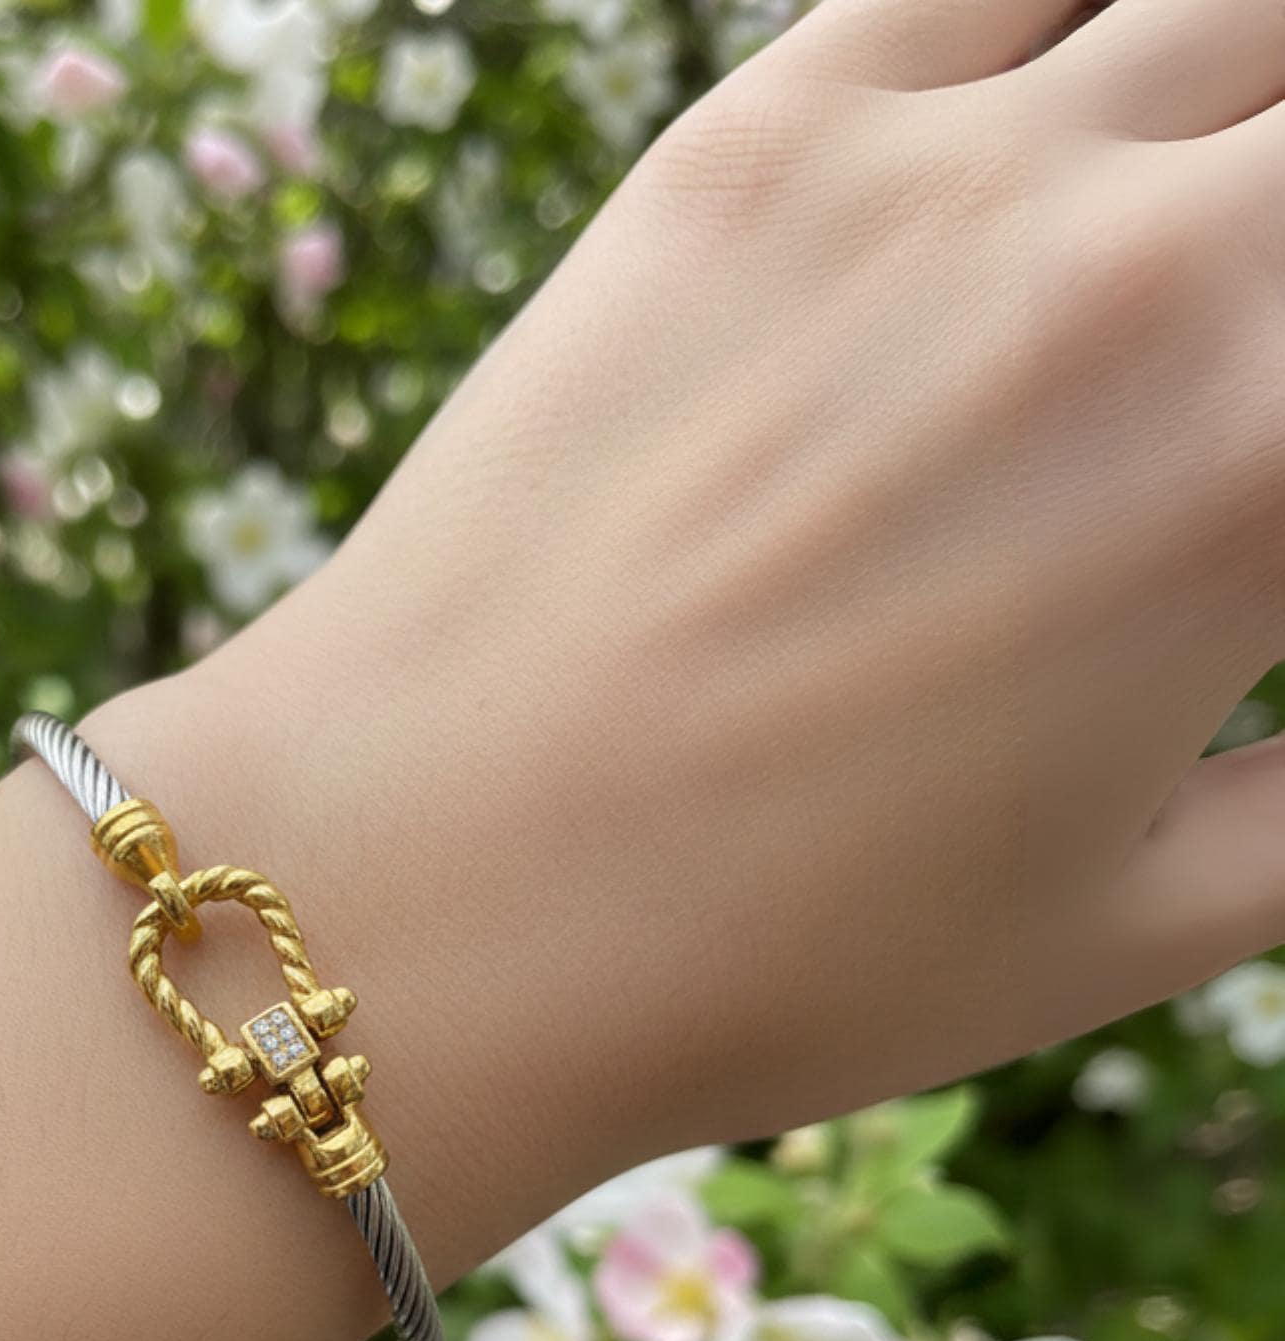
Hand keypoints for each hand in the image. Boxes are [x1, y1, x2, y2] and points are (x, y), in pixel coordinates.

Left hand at [99, 0, 1284, 1239]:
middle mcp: (1138, 271)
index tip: (1245, 529)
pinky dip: (1057, 33)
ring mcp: (932, 173)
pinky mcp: (747, 143)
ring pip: (1212, 13)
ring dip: (1230, 117)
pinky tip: (1031, 151)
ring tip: (1160, 251)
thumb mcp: (1129, 927)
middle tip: (1216, 367)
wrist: (427, 894)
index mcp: (1270, 473)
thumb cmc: (769, 958)